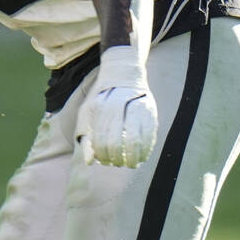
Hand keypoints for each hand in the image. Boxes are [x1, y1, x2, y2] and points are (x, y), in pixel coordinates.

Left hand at [77, 45, 157, 167]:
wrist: (123, 75)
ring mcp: (136, 109)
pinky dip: (146, 150)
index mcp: (101, 108)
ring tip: (129, 164)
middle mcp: (119, 108)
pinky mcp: (151, 112)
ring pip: (135, 141)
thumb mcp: (89, 113)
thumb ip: (88, 137)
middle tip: (116, 164)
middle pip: (117, 142)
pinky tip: (142, 157)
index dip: (102, 155)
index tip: (103, 161)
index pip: (101, 139)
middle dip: (116, 158)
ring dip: (133, 158)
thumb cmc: (102, 99)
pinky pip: (150, 137)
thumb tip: (88, 162)